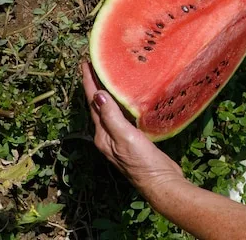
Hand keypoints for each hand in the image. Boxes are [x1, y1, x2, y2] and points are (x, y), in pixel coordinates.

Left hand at [81, 62, 183, 193]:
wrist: (160, 182)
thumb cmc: (142, 162)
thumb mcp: (125, 137)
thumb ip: (111, 116)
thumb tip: (98, 94)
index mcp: (102, 135)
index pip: (92, 103)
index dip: (89, 82)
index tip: (85, 63)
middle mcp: (106, 136)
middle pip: (97, 105)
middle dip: (95, 85)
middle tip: (95, 65)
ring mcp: (118, 139)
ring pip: (109, 111)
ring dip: (106, 93)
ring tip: (108, 76)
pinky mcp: (132, 141)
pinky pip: (121, 117)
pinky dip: (120, 104)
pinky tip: (127, 99)